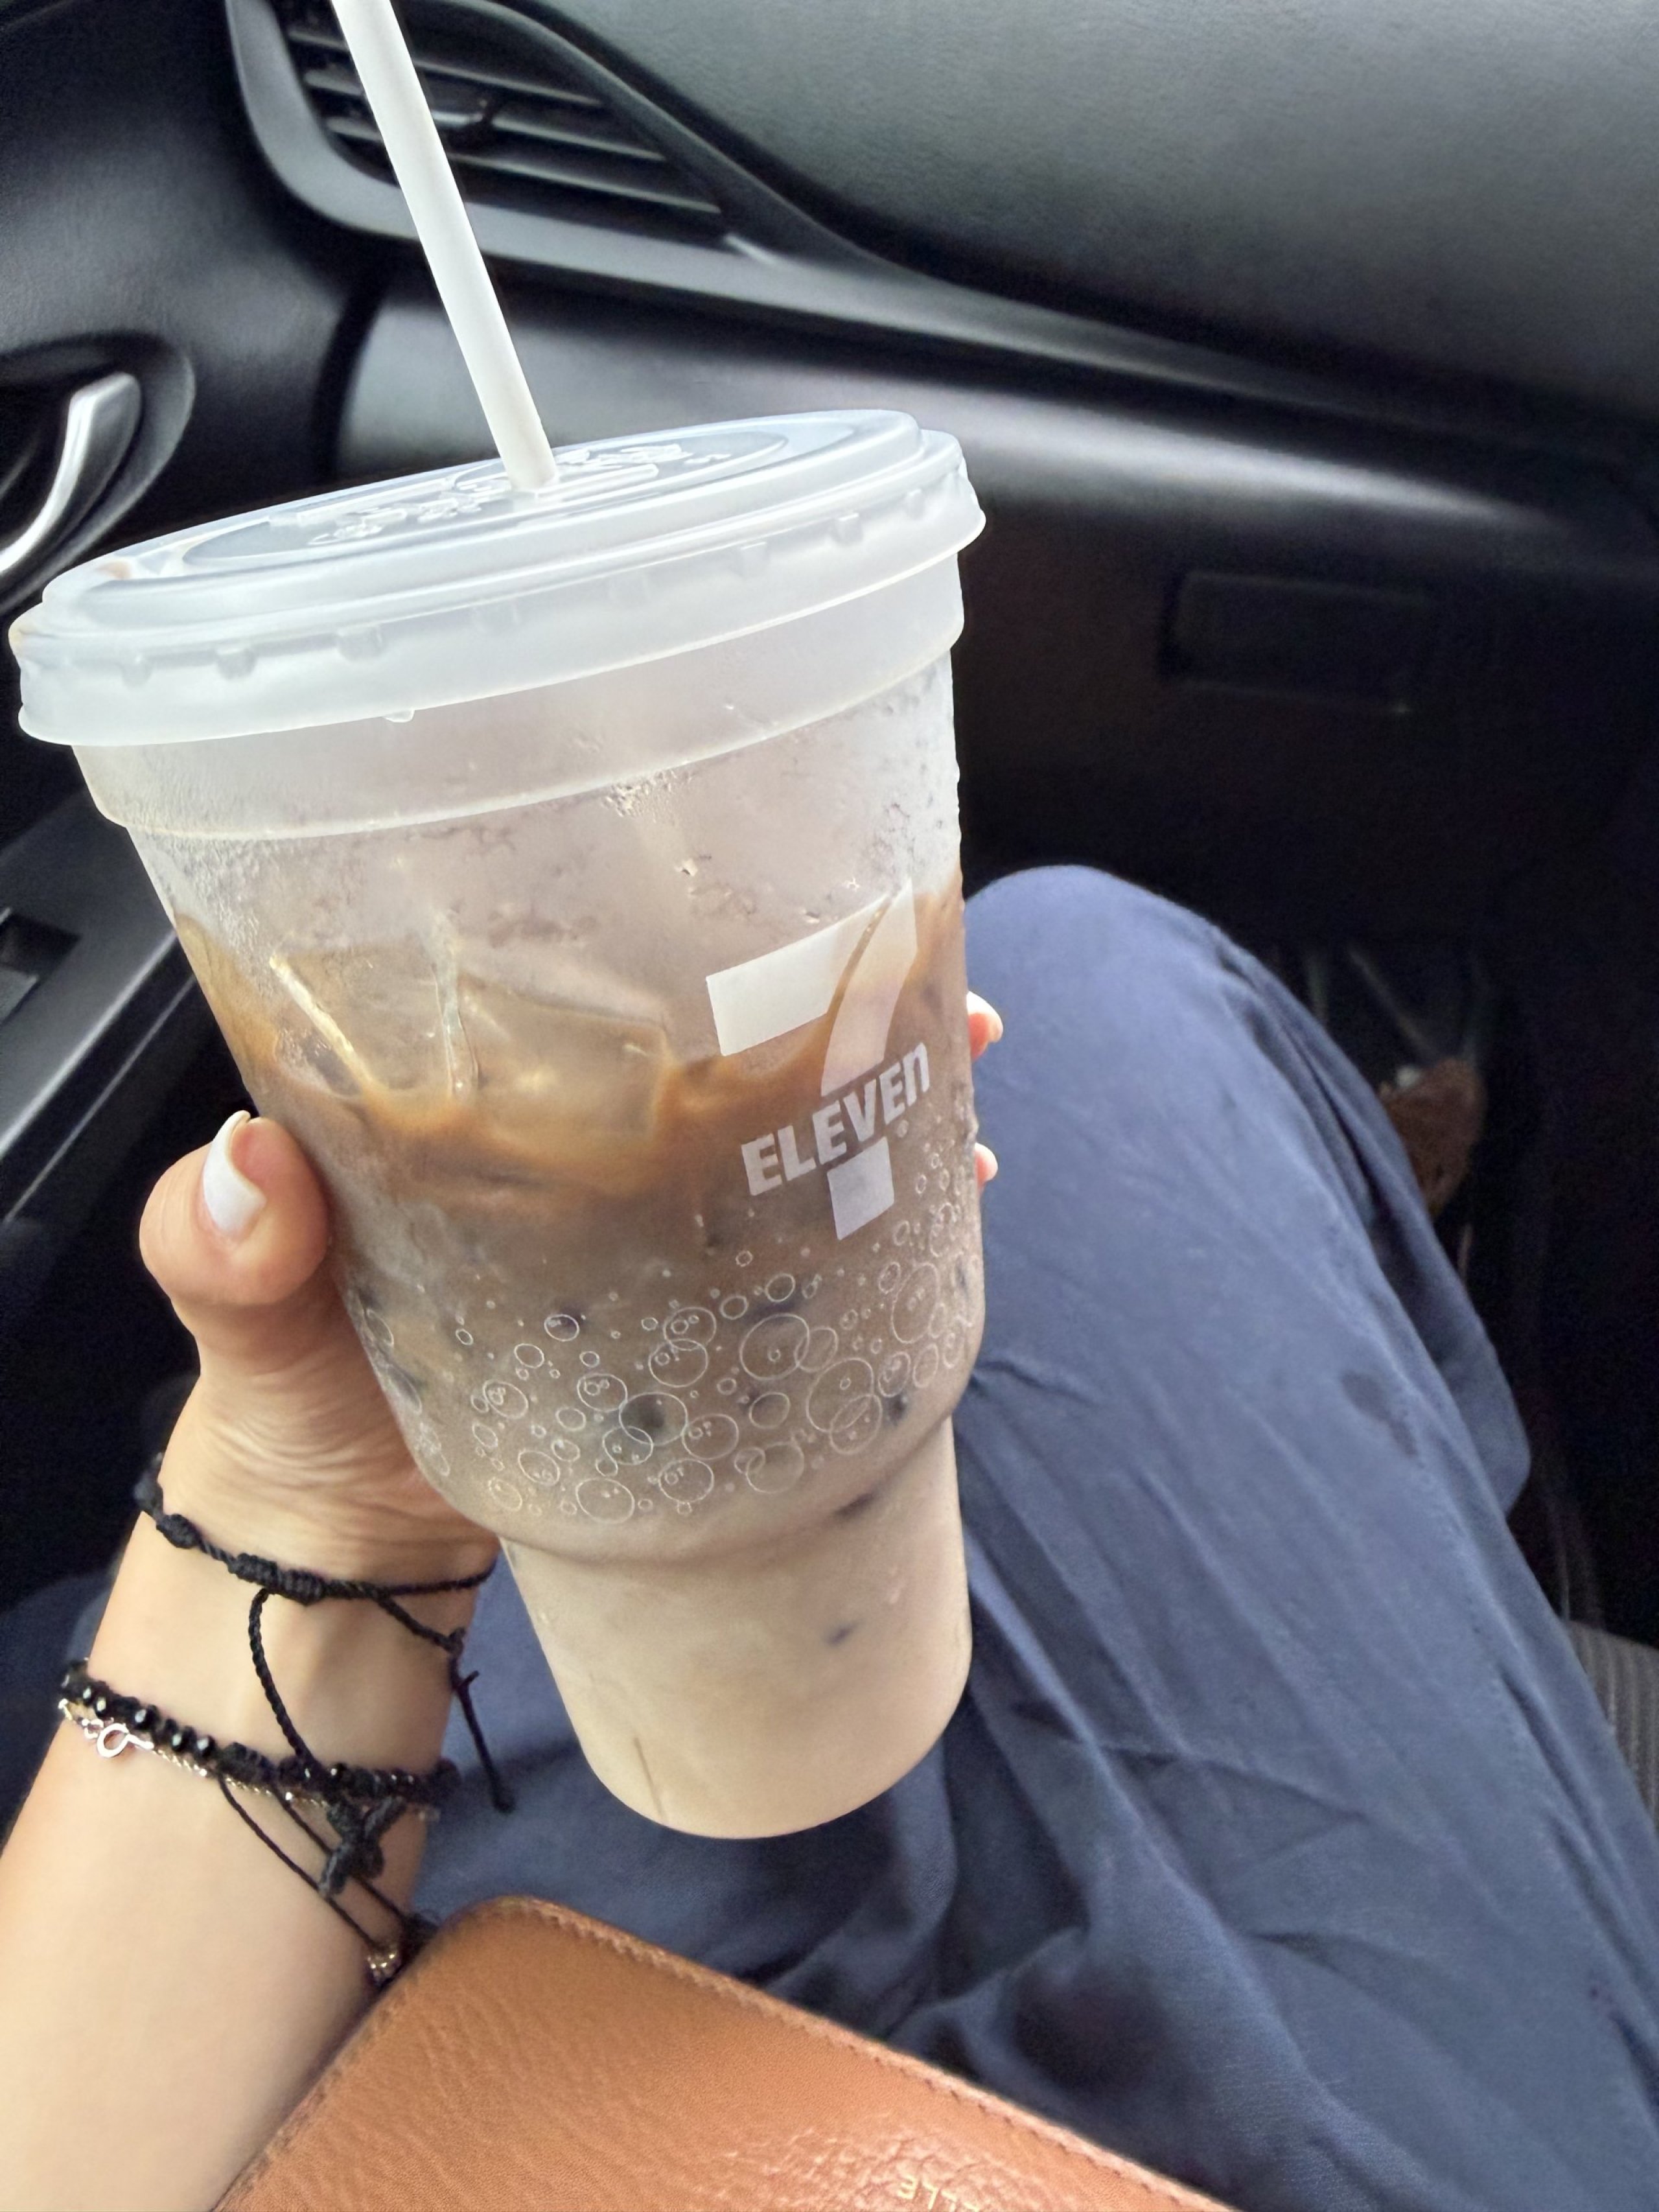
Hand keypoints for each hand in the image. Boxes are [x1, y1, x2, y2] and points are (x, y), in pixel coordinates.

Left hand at [138, 992, 1002, 1575]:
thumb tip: (245, 1170)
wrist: (338, 1547)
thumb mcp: (241, 1327)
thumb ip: (222, 1257)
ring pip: (771, 1121)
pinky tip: (941, 1200)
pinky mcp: (676, 1303)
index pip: (575, 961)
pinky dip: (860, 1212)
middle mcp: (566, 1129)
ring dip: (873, 1089)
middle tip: (936, 987)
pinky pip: (781, 1237)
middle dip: (834, 992)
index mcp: (461, 1089)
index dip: (682, 915)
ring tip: (964, 1079)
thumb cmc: (279, 1410)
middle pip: (715, 1024)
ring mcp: (633, 1215)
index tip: (785, 888)